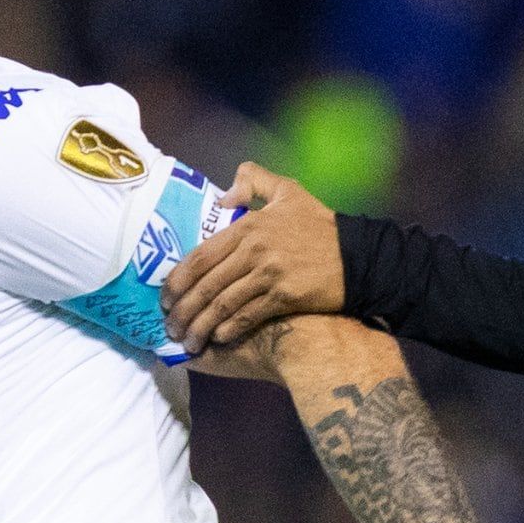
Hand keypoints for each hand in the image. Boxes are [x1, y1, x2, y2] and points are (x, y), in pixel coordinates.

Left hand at [163, 164, 346, 352]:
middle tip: (170, 327)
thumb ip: (253, 180)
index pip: (201, 255)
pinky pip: (247, 317)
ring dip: (200, 327)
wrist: (358, 257)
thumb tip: (222, 196)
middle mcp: (254, 250)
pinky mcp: (284, 297)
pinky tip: (217, 339)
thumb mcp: (288, 191)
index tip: (165, 298)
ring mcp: (269, 275)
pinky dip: (228, 330)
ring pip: (222, 305)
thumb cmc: (320, 226)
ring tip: (187, 342)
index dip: (177, 280)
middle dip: (183, 310)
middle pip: (206, 284)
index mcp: (248, 226)